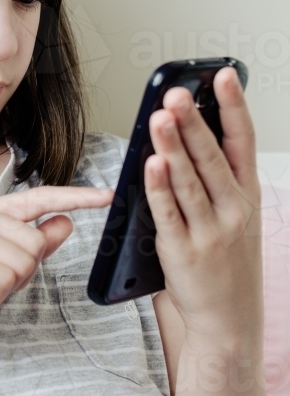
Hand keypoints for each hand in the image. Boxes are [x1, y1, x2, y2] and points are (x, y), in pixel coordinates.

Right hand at [0, 185, 112, 360]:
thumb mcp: (1, 271)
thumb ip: (32, 245)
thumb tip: (65, 222)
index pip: (36, 199)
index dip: (74, 198)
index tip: (107, 196)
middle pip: (36, 242)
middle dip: (19, 274)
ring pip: (25, 262)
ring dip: (4, 289)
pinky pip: (5, 280)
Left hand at [145, 67, 261, 343]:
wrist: (228, 320)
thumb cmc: (226, 262)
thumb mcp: (235, 215)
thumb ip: (215, 178)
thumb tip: (185, 133)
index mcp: (247, 194)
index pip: (242, 141)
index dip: (233, 106)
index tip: (224, 75)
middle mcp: (233, 209)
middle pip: (211, 156)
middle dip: (193, 122)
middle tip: (177, 93)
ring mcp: (210, 231)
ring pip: (188, 181)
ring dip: (172, 147)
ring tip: (159, 118)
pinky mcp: (183, 251)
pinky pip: (167, 213)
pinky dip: (158, 188)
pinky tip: (149, 165)